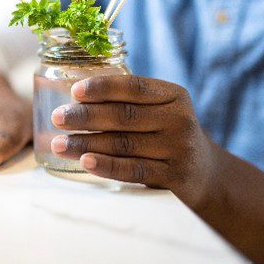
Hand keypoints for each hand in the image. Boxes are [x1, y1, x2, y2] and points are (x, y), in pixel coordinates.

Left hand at [50, 75, 218, 206]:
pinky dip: (107, 165)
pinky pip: (134, 170)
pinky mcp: (175, 176)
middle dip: (86, 117)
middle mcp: (179, 119)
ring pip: (124, 144)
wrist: (206, 173)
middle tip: (57, 118)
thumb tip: (72, 96)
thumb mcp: (158, 110)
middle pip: (124, 116)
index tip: (74, 91)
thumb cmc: (166, 134)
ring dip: (87, 144)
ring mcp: (179, 149)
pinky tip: (85, 162)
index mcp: (172, 95)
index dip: (103, 87)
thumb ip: (128, 101)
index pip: (134, 87)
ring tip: (59, 144)